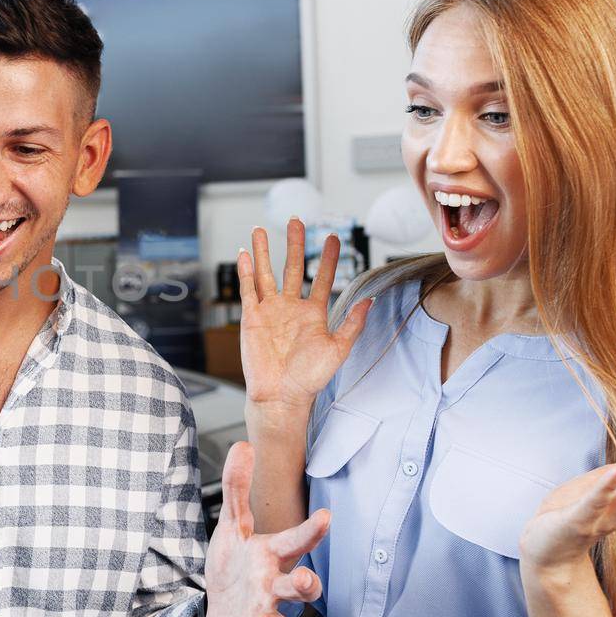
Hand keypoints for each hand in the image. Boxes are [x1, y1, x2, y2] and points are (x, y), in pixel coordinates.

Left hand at [202, 442, 330, 616]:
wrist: (221, 615)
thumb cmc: (235, 569)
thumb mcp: (231, 527)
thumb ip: (236, 489)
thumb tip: (242, 446)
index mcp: (271, 558)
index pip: (296, 542)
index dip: (312, 532)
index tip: (325, 516)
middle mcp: (274, 588)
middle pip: (300, 589)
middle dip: (306, 585)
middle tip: (304, 579)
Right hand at [239, 220, 371, 415]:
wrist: (281, 395)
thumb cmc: (309, 378)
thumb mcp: (338, 349)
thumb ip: (353, 323)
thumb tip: (370, 299)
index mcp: (313, 313)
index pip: (323, 278)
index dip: (329, 259)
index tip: (333, 238)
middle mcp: (290, 307)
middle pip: (293, 267)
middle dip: (295, 244)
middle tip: (295, 220)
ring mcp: (270, 310)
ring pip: (266, 273)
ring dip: (264, 251)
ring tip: (261, 229)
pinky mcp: (251, 318)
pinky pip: (247, 290)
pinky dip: (245, 271)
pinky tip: (245, 253)